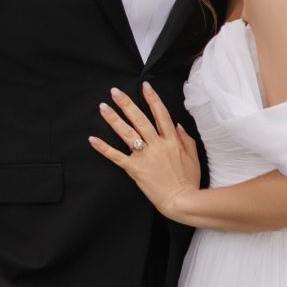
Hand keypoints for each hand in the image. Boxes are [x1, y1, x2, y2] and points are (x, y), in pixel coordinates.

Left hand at [90, 82, 201, 219]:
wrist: (181, 201)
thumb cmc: (188, 181)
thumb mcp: (193, 157)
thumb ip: (186, 139)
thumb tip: (178, 124)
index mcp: (172, 140)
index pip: (161, 114)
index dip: (152, 98)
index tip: (144, 86)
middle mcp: (157, 145)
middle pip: (140, 119)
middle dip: (126, 103)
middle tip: (115, 91)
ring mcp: (145, 156)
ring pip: (127, 133)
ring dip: (113, 119)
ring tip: (103, 107)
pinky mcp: (134, 169)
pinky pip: (116, 156)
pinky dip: (103, 148)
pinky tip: (93, 139)